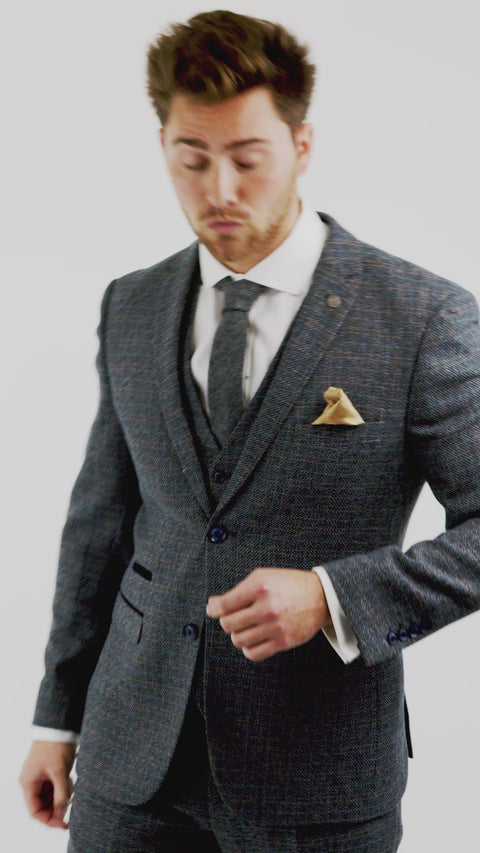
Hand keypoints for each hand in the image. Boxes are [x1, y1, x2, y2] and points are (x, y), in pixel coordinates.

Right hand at [19, 740, 75, 828]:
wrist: (59, 725)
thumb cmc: (55, 746)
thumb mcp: (60, 772)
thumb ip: (61, 794)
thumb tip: (62, 813)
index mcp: (28, 782)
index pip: (35, 811)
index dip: (48, 820)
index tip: (63, 824)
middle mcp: (32, 780)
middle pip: (43, 804)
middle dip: (57, 807)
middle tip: (71, 807)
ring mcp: (40, 775)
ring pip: (50, 795)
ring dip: (61, 796)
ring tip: (71, 787)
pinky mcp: (49, 769)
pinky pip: (55, 785)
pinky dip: (63, 787)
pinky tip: (71, 780)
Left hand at [206, 567, 330, 661]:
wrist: (321, 596)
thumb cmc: (290, 585)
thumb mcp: (263, 577)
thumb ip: (238, 590)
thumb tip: (214, 604)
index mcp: (259, 587)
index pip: (224, 605)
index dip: (213, 609)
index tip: (213, 610)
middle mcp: (266, 607)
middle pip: (228, 624)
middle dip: (228, 621)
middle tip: (234, 617)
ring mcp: (275, 626)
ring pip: (239, 640)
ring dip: (238, 634)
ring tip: (246, 627)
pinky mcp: (283, 641)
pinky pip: (254, 653)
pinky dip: (248, 648)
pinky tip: (253, 639)